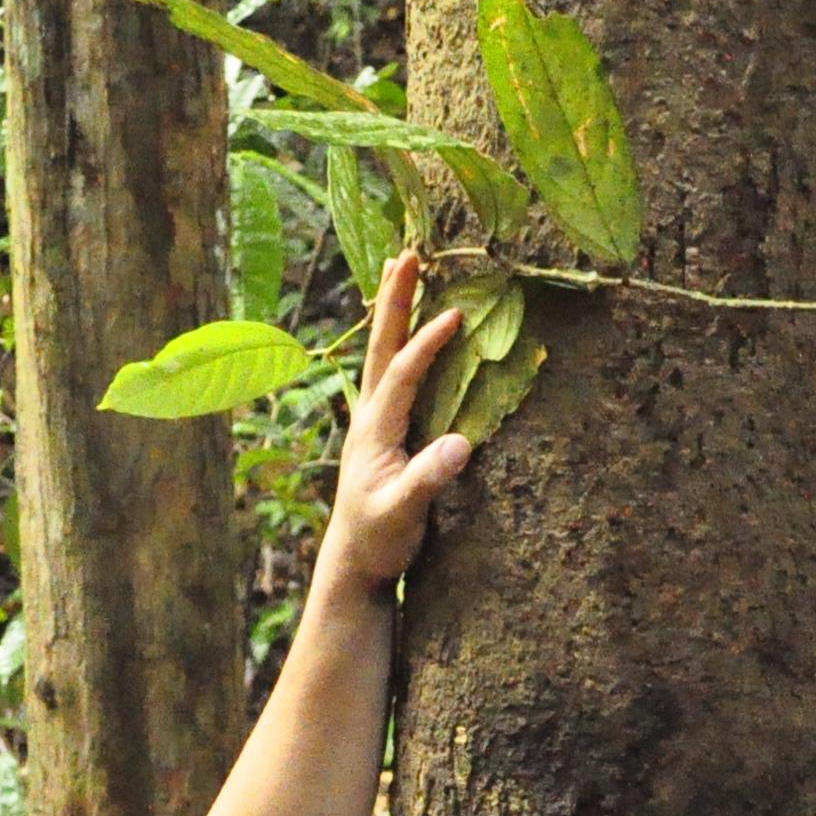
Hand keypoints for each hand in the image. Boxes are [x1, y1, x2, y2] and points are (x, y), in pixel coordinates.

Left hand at [317, 251, 473, 592]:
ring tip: (401, 269)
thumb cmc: (378, 540)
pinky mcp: (383, 430)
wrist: (353, 561)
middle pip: (381, 346)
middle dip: (395, 300)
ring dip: (392, 311)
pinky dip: (400, 340)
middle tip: (406, 255)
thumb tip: (461, 443)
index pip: (402, 374)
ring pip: (382, 353)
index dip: (427, 344)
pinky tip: (408, 326)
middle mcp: (369, 416)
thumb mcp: (403, 515)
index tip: (455, 316)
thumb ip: (428, 480)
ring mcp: (373, 420)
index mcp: (375, 429)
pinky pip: (393, 372)